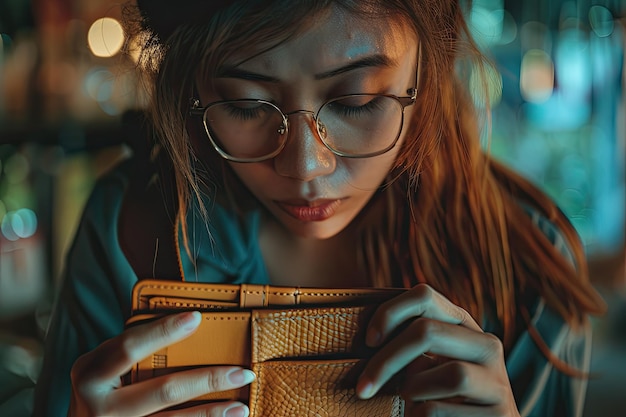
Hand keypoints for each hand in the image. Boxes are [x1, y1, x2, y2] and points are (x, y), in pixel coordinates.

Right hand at [68, 311, 254, 416]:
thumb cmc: (98, 392)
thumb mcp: (100, 368)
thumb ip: (130, 350)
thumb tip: (187, 324)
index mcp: (90, 373)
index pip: (129, 347)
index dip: (163, 331)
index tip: (197, 317)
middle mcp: (97, 406)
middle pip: (162, 390)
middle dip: (207, 380)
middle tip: (241, 372)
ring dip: (211, 414)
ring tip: (241, 408)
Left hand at [356, 284, 520, 416]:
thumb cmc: (442, 397)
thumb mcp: (429, 363)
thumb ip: (410, 345)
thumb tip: (369, 337)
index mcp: (463, 325)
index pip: (424, 296)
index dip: (390, 313)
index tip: (368, 341)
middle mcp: (486, 345)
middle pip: (427, 332)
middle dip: (387, 360)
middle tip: (362, 387)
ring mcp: (498, 381)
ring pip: (449, 374)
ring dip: (414, 391)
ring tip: (409, 402)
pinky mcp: (500, 415)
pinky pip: (443, 410)